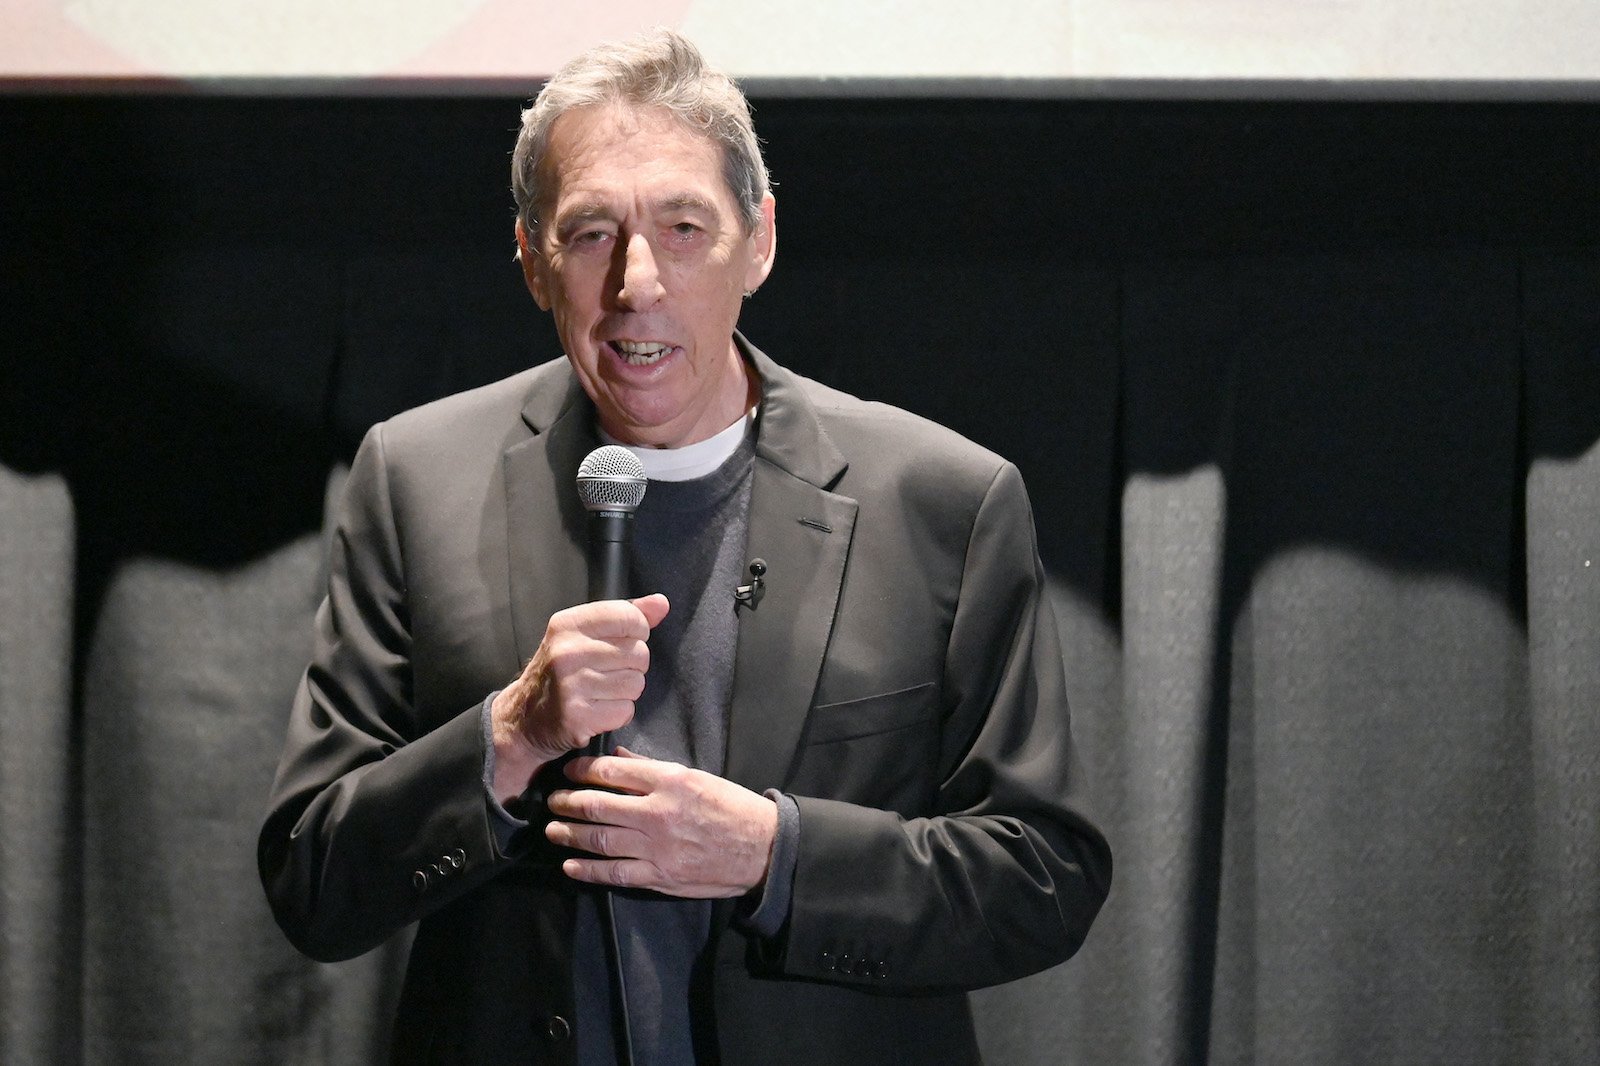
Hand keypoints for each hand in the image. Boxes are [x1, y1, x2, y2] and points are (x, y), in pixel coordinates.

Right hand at [490, 594, 668, 801]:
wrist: (524, 718)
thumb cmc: (560, 671)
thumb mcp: (583, 634)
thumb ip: (624, 615)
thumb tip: (661, 603)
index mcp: (568, 624)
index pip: (629, 617)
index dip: (638, 630)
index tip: (624, 640)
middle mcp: (567, 652)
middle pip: (639, 653)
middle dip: (632, 665)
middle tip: (607, 672)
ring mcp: (571, 685)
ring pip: (636, 683)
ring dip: (626, 691)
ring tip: (602, 691)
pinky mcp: (578, 716)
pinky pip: (626, 710)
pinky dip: (618, 713)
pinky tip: (598, 709)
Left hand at [545, 748, 778, 897]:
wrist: (761, 848)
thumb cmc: (729, 807)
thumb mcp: (696, 776)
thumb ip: (653, 769)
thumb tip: (618, 757)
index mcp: (670, 781)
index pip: (613, 771)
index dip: (583, 770)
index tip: (570, 770)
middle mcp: (659, 812)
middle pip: (598, 805)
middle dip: (568, 802)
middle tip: (552, 800)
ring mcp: (657, 847)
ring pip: (600, 839)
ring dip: (570, 834)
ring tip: (553, 830)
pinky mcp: (659, 876)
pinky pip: (615, 873)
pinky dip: (588, 870)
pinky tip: (571, 865)